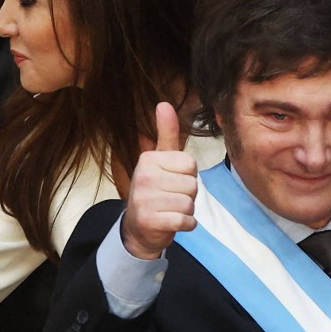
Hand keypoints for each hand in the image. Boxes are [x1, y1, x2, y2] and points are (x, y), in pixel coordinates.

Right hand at [121, 103, 197, 258]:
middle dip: (188, 196)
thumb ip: (167, 134)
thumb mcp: (160, 160)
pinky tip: (172, 223)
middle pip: (192, 185)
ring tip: (170, 210)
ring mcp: (145, 199)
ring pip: (189, 203)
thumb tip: (164, 103)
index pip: (191, 164)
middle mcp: (144, 176)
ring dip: (186, 212)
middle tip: (170, 199)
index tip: (172, 182)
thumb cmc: (154, 191)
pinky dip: (186, 225)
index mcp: (149, 159)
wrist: (138, 228)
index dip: (188, 176)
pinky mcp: (150, 220)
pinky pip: (185, 221)